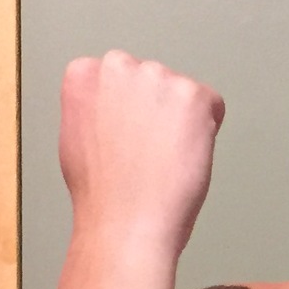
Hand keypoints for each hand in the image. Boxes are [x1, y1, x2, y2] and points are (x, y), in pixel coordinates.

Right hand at [58, 50, 224, 257]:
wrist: (124, 222)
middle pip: (153, 80)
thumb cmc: (100, 193)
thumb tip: (115, 104)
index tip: (123, 136)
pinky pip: (212, 105)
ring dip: (181, 119)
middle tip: (145, 151)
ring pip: (182, 92)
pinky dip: (207, 130)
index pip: (118, 76)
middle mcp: (118, 66)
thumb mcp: (77, 134)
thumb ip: (96, 107)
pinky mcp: (191, 94)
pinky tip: (183, 156)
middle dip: (155, 108)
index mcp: (84, 74)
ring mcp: (156, 77)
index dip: (126, 110)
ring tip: (161, 158)